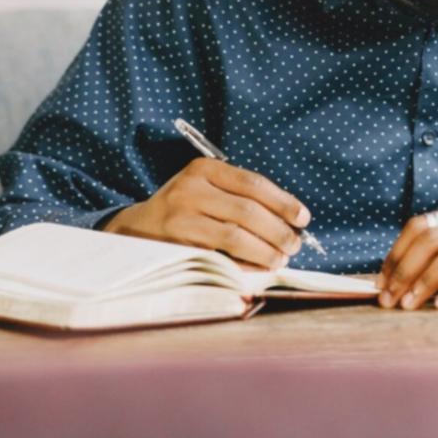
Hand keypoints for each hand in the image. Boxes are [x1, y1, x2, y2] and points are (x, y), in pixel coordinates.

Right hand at [102, 157, 309, 269]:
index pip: (253, 184)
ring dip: (266, 250)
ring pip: (235, 236)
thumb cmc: (184, 210)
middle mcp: (190, 189)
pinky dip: (244, 263)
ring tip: (281, 258)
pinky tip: (258, 267)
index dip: (283, 202)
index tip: (303, 218)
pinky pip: (219, 256)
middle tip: (295, 244)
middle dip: (278, 231)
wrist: (134, 229)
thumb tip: (290, 221)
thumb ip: (241, 197)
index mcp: (204, 169)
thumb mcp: (207, 189)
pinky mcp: (176, 245)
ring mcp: (180, 218)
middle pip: (248, 211)